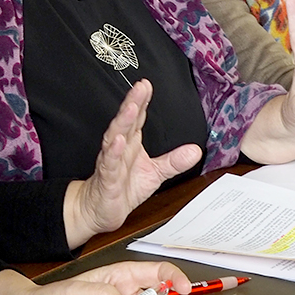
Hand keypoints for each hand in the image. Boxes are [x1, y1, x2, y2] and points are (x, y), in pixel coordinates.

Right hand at [64, 79, 201, 248]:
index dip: (142, 101)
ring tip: (130, 107)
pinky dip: (113, 153)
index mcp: (131, 144)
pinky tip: (117, 141)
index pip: (137, 118)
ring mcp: (111, 162)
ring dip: (122, 122)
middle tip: (140, 86)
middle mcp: (119, 148)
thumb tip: (196, 150)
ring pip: (115, 137)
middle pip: (126, 122)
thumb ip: (174, 161)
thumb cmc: (123, 188)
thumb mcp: (155, 173)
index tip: (147, 84)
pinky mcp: (106, 180)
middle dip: (132, 103)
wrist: (99, 210)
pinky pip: (109, 164)